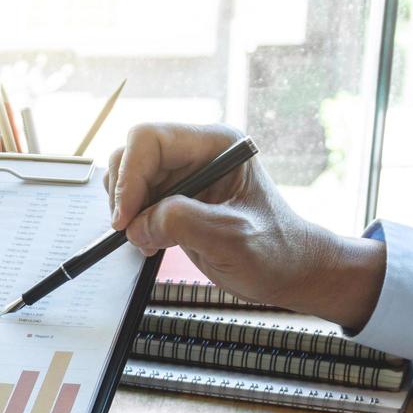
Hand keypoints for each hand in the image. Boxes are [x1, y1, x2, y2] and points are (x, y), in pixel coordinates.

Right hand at [105, 122, 384, 329]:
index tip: (126, 218)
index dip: (130, 176)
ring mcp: (183, 175)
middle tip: (131, 231)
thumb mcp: (231, 238)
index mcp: (217, 145)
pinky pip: (135, 201)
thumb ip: (183, 223)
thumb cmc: (276, 252)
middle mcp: (196, 153)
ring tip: (149, 240)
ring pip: (128, 177)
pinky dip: (133, 223)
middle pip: (132, 155)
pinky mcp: (174, 199)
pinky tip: (153, 243)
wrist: (289, 272)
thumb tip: (136, 224)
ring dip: (127, 211)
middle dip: (124, 194)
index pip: (150, 140)